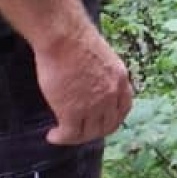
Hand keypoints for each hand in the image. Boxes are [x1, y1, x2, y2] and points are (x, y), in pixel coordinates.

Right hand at [35, 26, 132, 145]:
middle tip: (79, 131)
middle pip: (107, 125)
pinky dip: (61, 138)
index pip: (123, 108)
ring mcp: (94, 106)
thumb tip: (94, 88)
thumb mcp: (103, 59)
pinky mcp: (73, 112)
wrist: (65, 39)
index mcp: (121, 80)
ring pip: (88, 133)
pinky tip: (53, 135)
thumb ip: (104, 76)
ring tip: (63, 135)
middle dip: (93, 131)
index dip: (112, 119)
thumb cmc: (77, 42)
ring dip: (75, 137)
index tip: (100, 122)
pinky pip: (69, 134)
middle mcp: (112, 95)